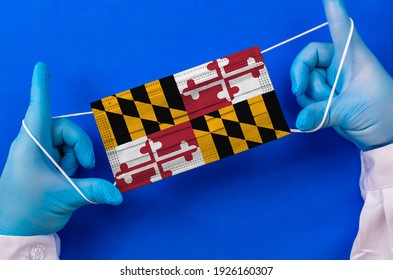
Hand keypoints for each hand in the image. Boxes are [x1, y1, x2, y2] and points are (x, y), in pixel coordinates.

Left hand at [0, 62, 122, 235]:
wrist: (16, 229)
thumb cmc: (29, 208)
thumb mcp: (65, 197)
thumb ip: (94, 191)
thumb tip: (119, 195)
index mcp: (31, 145)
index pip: (38, 109)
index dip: (41, 86)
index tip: (42, 65)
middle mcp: (34, 144)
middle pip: (64, 129)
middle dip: (78, 146)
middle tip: (83, 166)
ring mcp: (39, 153)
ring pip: (67, 142)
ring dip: (74, 158)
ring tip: (67, 176)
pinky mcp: (45, 162)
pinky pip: (65, 153)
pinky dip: (71, 163)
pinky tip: (66, 177)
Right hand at [290, 0, 392, 150]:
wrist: (385, 135)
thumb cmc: (382, 113)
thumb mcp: (352, 110)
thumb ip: (321, 114)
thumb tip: (300, 120)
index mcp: (353, 57)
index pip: (341, 28)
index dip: (333, 9)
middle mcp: (340, 64)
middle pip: (307, 59)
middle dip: (302, 78)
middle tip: (301, 91)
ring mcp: (331, 81)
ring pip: (305, 83)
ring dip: (311, 98)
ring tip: (332, 107)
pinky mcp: (324, 96)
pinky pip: (305, 98)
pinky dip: (309, 107)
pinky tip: (324, 113)